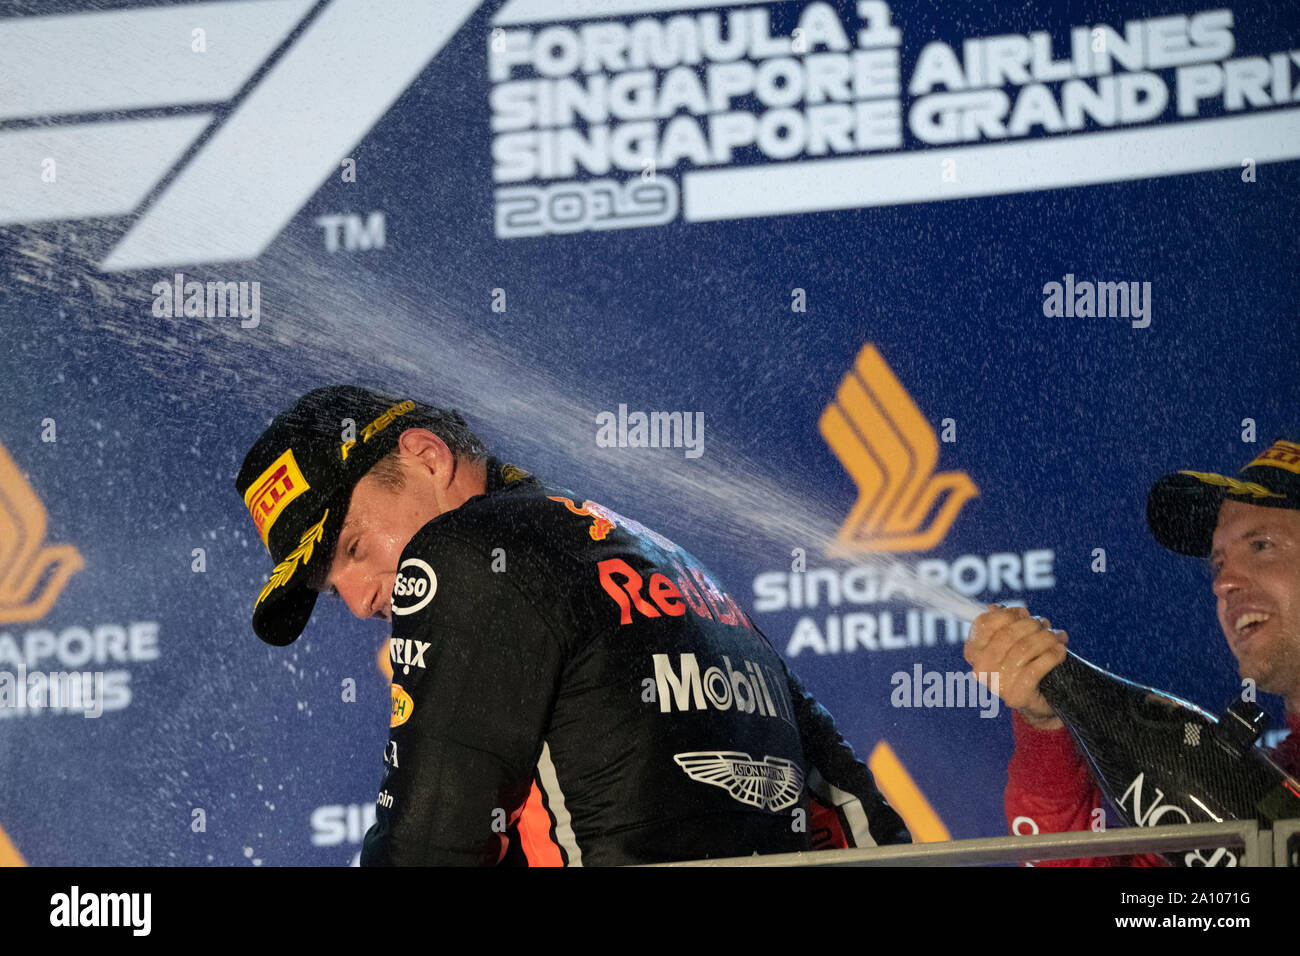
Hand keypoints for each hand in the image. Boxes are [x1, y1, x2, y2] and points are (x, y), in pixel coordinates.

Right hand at [963, 605, 1067, 729]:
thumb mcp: (1010, 642)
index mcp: (974, 651)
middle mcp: (981, 668)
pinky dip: (1052, 656)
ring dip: (1046, 639)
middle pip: (1008, 634)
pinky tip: (1060, 651)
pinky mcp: (1016, 695)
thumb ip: (1002, 625)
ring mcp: (997, 683)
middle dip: (1032, 625)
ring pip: (1024, 649)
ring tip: (1057, 637)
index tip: (1024, 613)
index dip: (1008, 614)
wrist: (1036, 701)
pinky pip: (1037, 668)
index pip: (985, 623)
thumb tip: (995, 607)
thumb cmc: (1023, 665)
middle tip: (1045, 626)